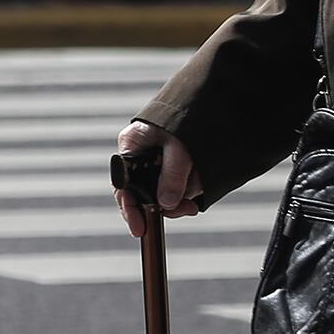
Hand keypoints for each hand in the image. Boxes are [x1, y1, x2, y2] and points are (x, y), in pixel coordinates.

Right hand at [114, 120, 202, 236]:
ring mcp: (156, 167)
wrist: (210, 106)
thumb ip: (172, 174)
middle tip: (184, 212)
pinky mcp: (172, 171)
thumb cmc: (186, 118)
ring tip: (192, 203)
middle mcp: (139, 159)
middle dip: (161, 208)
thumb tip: (166, 204)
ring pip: (161, 196)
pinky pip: (176, 191)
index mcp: (131, 146)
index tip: (139, 227)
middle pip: (141, 195)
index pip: (123, 185)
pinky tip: (196, 193)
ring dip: (178, 201)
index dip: (130, 208)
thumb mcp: (179, 146)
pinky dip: (186, 194)